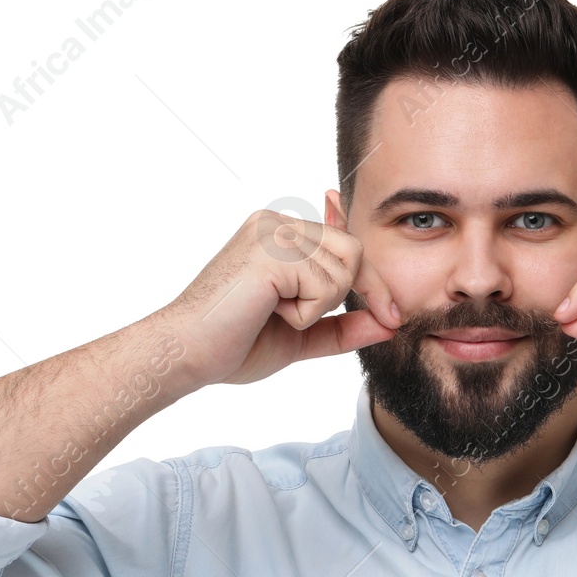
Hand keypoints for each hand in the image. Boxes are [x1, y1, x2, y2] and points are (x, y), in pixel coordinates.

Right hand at [152, 210, 400, 387]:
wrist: (186, 354)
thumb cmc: (232, 344)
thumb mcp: (302, 335)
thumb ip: (343, 326)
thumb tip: (390, 325)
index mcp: (279, 234)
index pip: (346, 244)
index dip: (372, 280)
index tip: (389, 314)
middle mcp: (277, 222)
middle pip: (355, 251)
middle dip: (351, 294)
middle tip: (304, 319)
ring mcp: (272, 231)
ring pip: (345, 269)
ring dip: (318, 307)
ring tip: (274, 312)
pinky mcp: (271, 250)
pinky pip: (325, 285)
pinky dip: (304, 313)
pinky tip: (267, 312)